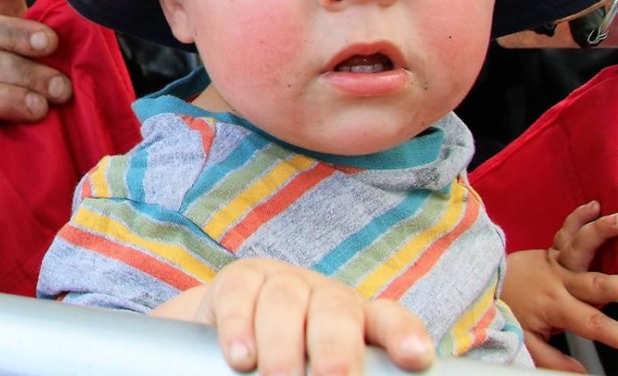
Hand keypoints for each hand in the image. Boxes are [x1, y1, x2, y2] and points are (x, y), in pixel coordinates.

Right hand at [0, 0, 68, 120]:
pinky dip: (3, 106)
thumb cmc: (21, 88)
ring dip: (20, 89)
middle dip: (27, 66)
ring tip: (47, 103)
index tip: (50, 41)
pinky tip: (28, 115)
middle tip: (61, 85)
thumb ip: (9, 5)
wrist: (16, 140)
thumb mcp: (22, 45)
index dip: (17, 30)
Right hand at [162, 258, 433, 375]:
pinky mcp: (238, 279)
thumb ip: (340, 370)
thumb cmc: (296, 363)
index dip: (403, 334)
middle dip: (335, 348)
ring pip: (285, 299)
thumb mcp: (322, 367)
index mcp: (360, 321)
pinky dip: (238, 326)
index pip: (390, 321)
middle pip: (337, 310)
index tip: (415, 358)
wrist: (231, 333)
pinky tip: (241, 357)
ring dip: (281, 345)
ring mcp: (281, 282)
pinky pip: (240, 294)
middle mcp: (324, 296)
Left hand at [502, 201, 617, 371]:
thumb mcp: (527, 340)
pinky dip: (579, 217)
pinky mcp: (553, 249)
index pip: (594, 323)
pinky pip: (566, 231)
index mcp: (557, 306)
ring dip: (603, 232)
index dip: (617, 333)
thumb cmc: (508, 310)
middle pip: (598, 283)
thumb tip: (580, 374)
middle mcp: (560, 281)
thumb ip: (554, 360)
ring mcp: (557, 262)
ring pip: (582, 246)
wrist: (484, 282)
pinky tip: (593, 205)